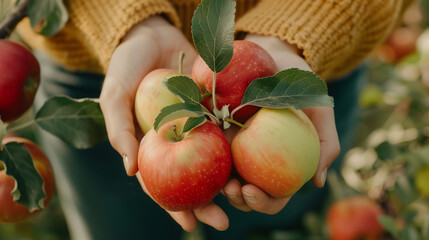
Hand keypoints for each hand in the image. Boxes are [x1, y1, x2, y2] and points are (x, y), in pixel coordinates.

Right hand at [100, 16, 227, 230]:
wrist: (155, 34)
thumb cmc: (128, 64)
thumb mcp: (115, 93)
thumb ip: (118, 128)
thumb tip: (130, 170)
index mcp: (151, 146)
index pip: (162, 183)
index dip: (174, 205)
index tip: (189, 223)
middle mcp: (177, 141)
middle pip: (192, 179)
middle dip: (207, 203)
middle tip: (223, 223)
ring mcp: (198, 127)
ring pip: (214, 161)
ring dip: (228, 183)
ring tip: (243, 199)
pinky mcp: (215, 110)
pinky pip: (227, 131)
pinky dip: (238, 148)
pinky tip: (252, 165)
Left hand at [220, 34, 339, 213]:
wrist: (271, 55)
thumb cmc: (298, 83)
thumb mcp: (319, 109)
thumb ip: (325, 142)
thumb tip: (318, 182)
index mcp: (279, 165)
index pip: (273, 197)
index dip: (263, 203)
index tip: (252, 191)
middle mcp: (254, 161)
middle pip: (245, 195)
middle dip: (237, 200)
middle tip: (231, 189)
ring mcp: (232, 148)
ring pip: (223, 180)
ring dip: (218, 188)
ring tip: (217, 181)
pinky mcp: (214, 132)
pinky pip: (206, 150)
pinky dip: (203, 159)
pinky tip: (198, 156)